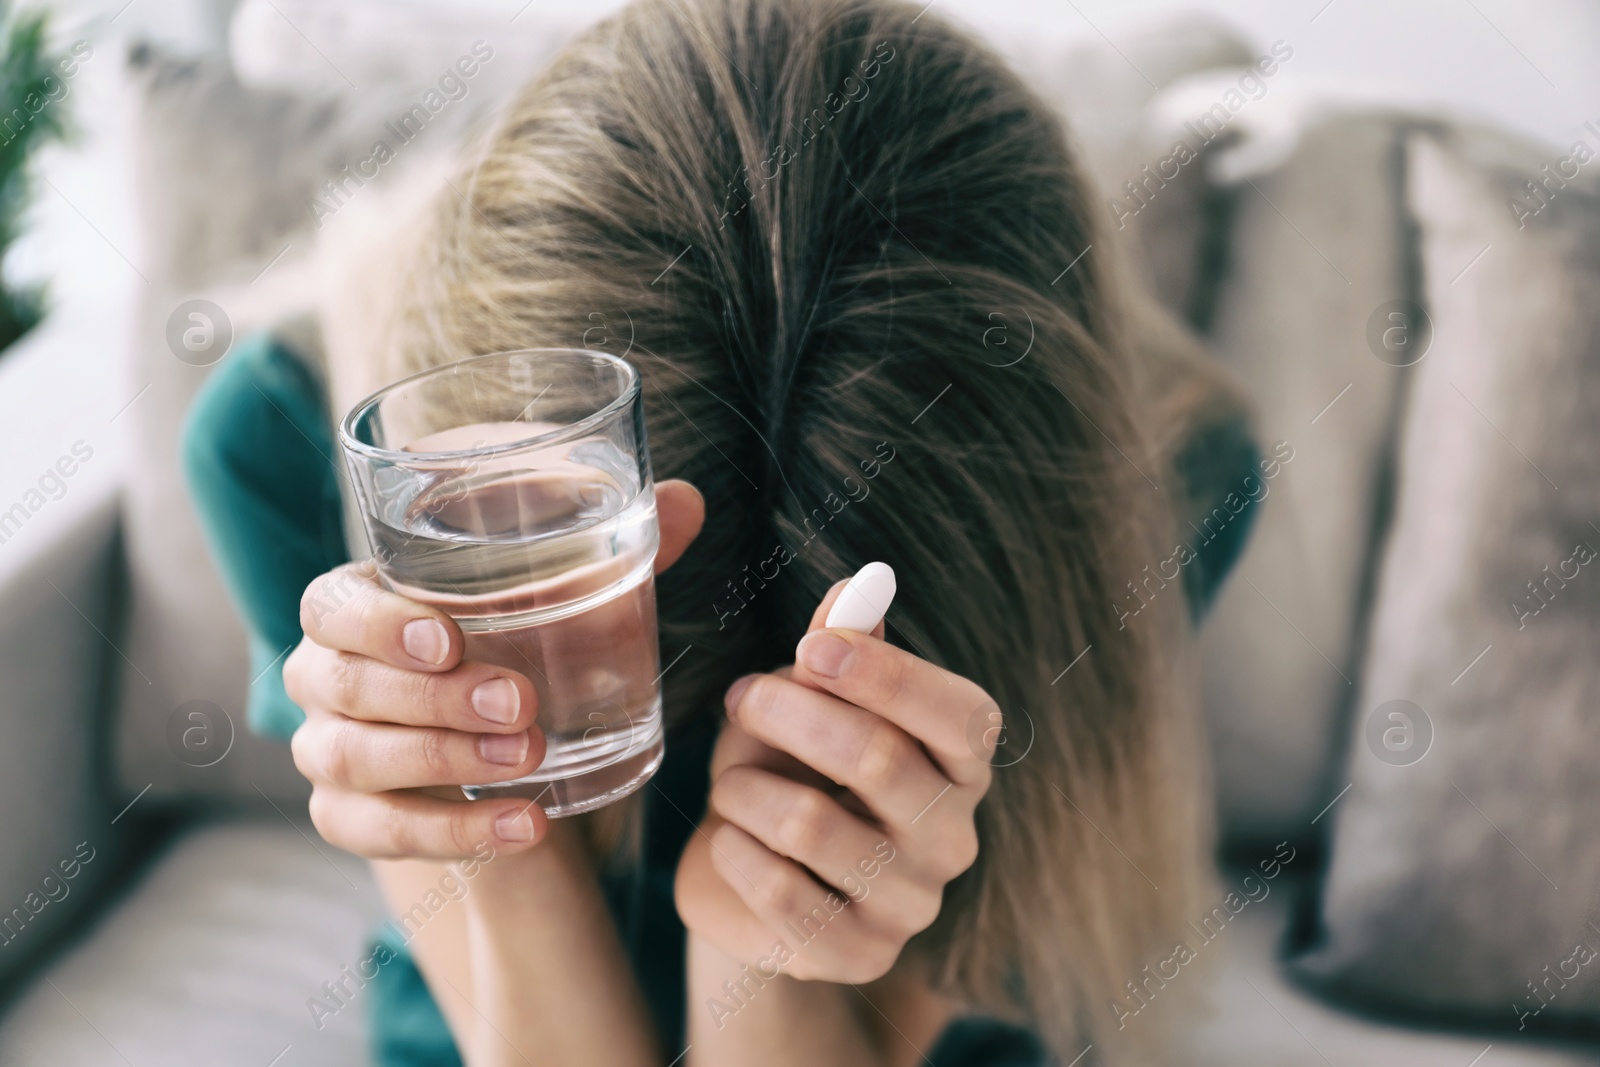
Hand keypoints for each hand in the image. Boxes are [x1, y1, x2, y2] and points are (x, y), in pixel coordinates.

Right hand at [284, 479, 704, 860]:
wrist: (489, 738)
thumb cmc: (508, 636)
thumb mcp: (553, 590)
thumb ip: (612, 544)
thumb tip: (688, 501)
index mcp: (354, 605)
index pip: (331, 606)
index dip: (377, 623)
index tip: (450, 639)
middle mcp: (325, 678)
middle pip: (347, 687)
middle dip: (434, 699)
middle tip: (521, 706)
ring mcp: (329, 752)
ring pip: (355, 761)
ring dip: (444, 763)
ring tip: (530, 761)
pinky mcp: (350, 818)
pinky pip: (382, 834)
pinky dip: (454, 833)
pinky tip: (525, 827)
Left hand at [675, 581, 995, 983]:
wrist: (747, 875)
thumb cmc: (789, 768)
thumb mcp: (807, 698)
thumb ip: (837, 646)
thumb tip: (860, 585)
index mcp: (960, 761)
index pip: (961, 715)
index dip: (886, 674)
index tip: (810, 647)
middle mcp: (953, 835)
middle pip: (880, 760)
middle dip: (792, 716)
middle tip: (741, 697)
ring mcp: (911, 903)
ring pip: (813, 826)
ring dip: (747, 789)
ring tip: (730, 785)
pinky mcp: (859, 957)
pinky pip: (785, 897)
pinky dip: (736, 853)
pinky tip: (730, 840)